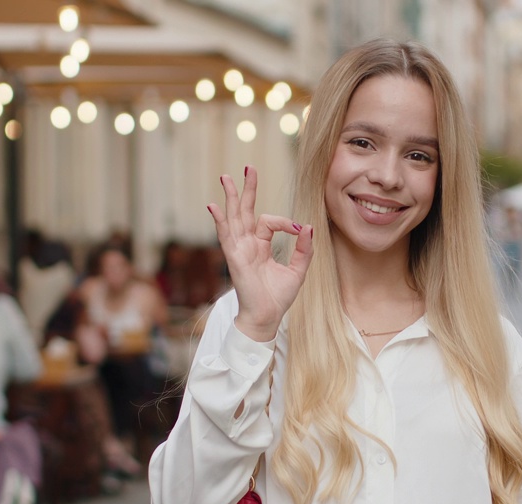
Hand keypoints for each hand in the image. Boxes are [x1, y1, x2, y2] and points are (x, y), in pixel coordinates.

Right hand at [207, 167, 313, 341]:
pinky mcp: (235, 257)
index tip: (300, 229)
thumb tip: (308, 226)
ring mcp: (239, 249)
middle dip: (247, 189)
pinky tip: (213, 205)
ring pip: (234, 217)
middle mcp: (248, 244)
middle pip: (246, 211)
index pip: (270, 222)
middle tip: (248, 168)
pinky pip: (226, 235)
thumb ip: (303, 249)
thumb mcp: (298, 270)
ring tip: (226, 177)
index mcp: (261, 245)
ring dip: (231, 197)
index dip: (287, 222)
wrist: (267, 317)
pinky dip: (220, 220)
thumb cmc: (279, 297)